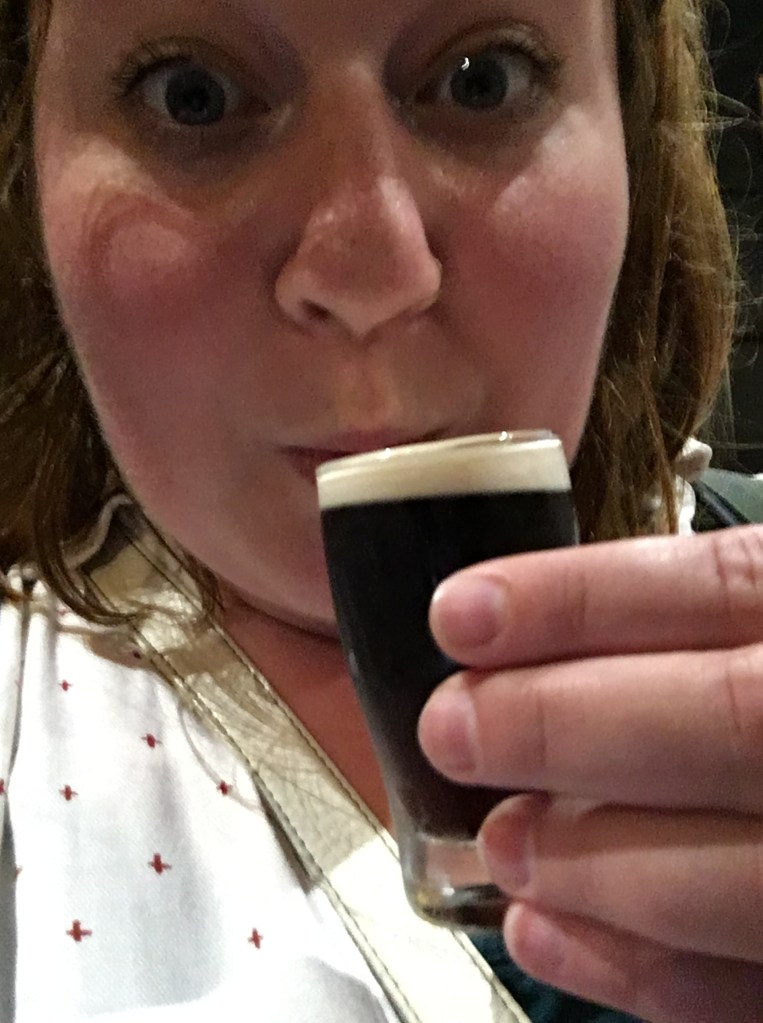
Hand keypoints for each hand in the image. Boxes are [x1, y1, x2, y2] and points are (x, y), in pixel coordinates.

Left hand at [418, 526, 762, 1022]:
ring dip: (597, 862)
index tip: (463, 612)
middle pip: (732, 719)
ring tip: (501, 840)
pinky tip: (549, 933)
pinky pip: (756, 987)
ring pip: (746, 874)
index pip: (718, 583)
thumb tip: (540, 639)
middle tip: (454, 726)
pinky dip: (647, 974)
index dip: (579, 598)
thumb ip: (710, 622)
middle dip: (567, 724)